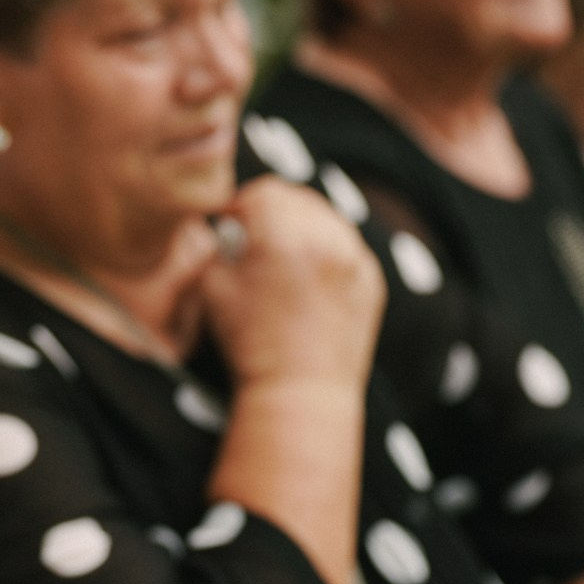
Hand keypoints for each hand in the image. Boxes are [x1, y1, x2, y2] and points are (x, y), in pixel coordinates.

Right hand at [200, 177, 384, 391]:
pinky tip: (308, 277)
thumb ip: (215, 249)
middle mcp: (326, 239)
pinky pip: (347, 246)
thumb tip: (224, 231)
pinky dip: (327, 250)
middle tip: (254, 235)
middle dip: (273, 210)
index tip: (230, 222)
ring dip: (302, 226)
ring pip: (327, 217)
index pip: (263, 192)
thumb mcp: (212, 289)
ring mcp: (354, 259)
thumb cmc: (249, 343)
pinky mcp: (371, 280)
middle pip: (298, 198)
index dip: (241, 204)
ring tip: (283, 255)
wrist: (300, 391)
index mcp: (283, 236)